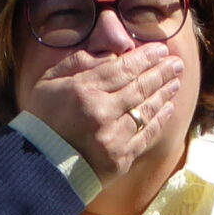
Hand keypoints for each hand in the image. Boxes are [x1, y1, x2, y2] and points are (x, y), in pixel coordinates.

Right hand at [20, 41, 182, 186]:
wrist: (37, 166)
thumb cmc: (41, 120)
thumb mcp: (49, 83)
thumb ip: (78, 64)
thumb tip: (109, 54)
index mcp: (83, 90)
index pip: (122, 68)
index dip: (145, 57)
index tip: (160, 49)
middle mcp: (101, 112)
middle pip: (140, 86)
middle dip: (161, 72)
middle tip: (176, 62)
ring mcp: (113, 137)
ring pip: (146, 109)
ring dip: (164, 93)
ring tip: (175, 81)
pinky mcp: (120, 158)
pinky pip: (146, 135)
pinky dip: (160, 120)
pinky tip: (168, 108)